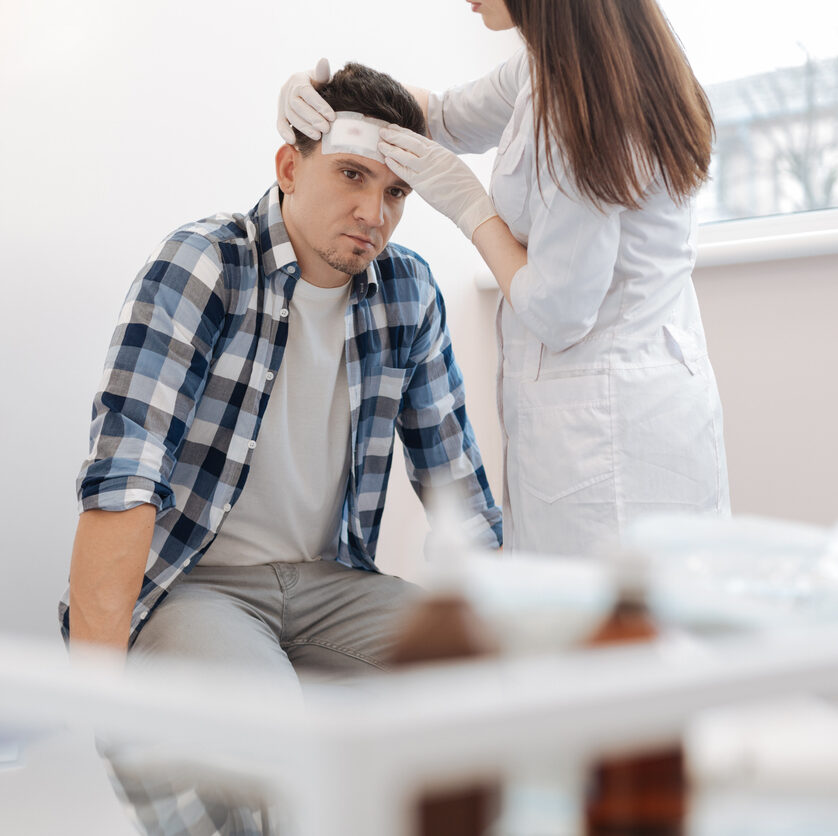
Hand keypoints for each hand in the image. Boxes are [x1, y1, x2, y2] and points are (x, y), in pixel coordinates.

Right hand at [276, 58, 334, 143]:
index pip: (307, 93)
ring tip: (318, 136)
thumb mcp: (322, 77)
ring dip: (304, 127)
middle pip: (297, 106)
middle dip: (312, 118)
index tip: (332, 117)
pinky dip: (285, 133)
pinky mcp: (280, 114)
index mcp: (299, 79)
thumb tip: (324, 61)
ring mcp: (282, 102)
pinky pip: (280, 124)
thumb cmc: (319, 84)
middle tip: (326, 129)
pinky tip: (293, 141)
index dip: (319, 105)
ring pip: (290, 116)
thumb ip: (323, 73)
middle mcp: (288, 90)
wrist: (308, 89)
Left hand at [378, 125, 496, 240]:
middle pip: (409, 142)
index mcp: (441, 152)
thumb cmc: (464, 188)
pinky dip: (395, 164)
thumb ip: (440, 160)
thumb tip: (429, 158)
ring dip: (391, 148)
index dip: (404, 133)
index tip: (394, 129)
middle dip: (395, 135)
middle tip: (382, 131)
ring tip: (380, 143)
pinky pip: (405, 171)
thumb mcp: (453, 166)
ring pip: (404, 154)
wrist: (470, 203)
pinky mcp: (422, 183)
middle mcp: (433, 157)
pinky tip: (386, 159)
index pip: (419, 139)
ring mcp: (427, 170)